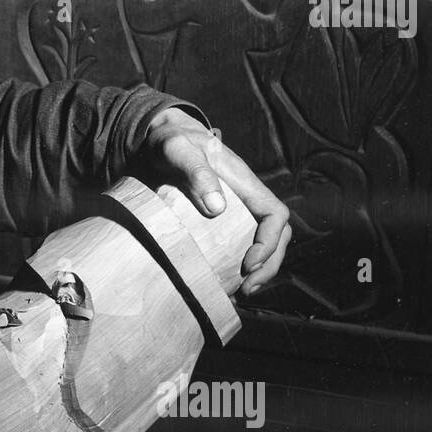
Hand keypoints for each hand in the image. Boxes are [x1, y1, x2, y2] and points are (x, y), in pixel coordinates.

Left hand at [142, 107, 291, 296]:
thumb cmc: (168, 141)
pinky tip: (221, 284)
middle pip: (277, 235)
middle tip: (246, 289)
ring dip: (256, 271)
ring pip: (260, 243)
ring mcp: (234, 210)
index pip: (276, 214)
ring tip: (238, 293)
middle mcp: (244, 198)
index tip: (248, 262)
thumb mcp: (176, 149)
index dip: (270, 241)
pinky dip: (235, 267)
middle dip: (268, 265)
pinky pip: (237, 245)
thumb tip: (217, 207)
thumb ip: (195, 170)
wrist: (155, 138)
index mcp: (243, 182)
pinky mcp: (218, 221)